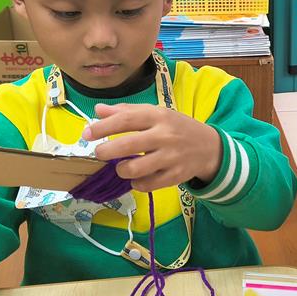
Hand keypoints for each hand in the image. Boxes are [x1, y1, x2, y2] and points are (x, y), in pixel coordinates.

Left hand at [84, 104, 221, 192]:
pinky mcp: (176, 176)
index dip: (103, 127)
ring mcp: (171, 157)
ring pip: (136, 168)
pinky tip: (136, 178)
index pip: (126, 119)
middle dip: (106, 151)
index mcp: (158, 116)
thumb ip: (127, 112)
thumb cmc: (176, 128)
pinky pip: (148, 185)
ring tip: (120, 167)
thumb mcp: (156, 114)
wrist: (209, 147)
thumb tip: (98, 110)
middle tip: (99, 153)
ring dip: (121, 170)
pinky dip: (137, 183)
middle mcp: (165, 135)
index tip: (87, 134)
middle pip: (128, 144)